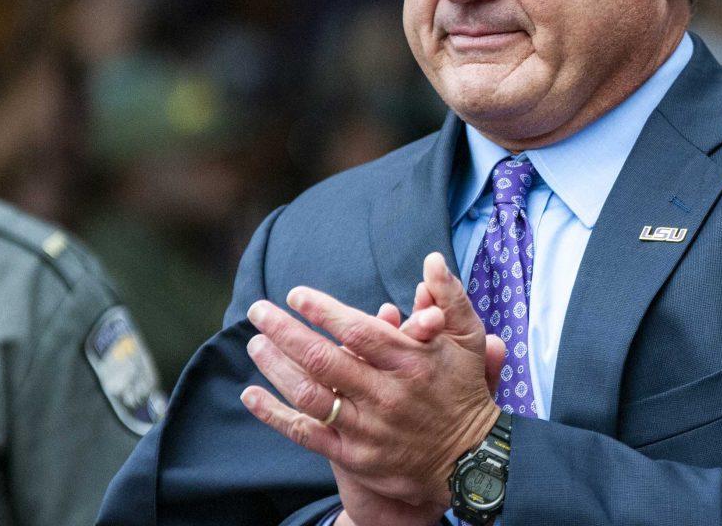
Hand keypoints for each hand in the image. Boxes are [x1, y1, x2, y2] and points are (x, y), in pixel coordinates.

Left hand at [241, 253, 500, 519]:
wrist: (470, 461)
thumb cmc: (465, 391)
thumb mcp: (469, 340)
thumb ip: (451, 298)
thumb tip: (431, 260)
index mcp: (412, 362)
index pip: (359, 331)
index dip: (323, 311)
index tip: (295, 295)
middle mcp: (386, 395)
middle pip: (324, 360)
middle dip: (285, 332)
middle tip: (258, 311)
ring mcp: (368, 428)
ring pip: (310, 395)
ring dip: (276, 367)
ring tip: (255, 343)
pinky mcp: (355, 457)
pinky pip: (307, 434)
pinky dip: (275, 415)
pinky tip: (252, 394)